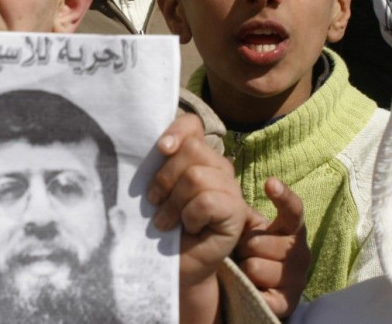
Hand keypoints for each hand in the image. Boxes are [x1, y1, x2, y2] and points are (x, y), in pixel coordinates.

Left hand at [148, 114, 246, 323]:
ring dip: (173, 203)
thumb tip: (156, 145)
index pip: (193, 126)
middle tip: (155, 201)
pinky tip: (188, 228)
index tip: (161, 149)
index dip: (177, 130)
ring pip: (196, 177)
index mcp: (198, 156)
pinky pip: (206, 201)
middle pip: (192, 150)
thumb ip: (157, 162)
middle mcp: (218, 167)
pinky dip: (189, 216)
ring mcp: (231, 189)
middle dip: (165, 178)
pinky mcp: (237, 212)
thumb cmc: (160, 224)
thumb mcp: (154, 188)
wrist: (173, 265)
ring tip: (167, 221)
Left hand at [235, 177, 309, 317]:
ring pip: (255, 267)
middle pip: (259, 243)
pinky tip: (251, 288)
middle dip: (244, 247)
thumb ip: (242, 212)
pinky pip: (262, 294)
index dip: (283, 196)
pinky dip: (251, 290)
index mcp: (291, 230)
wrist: (251, 289)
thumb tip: (227, 190)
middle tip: (243, 253)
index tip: (269, 183)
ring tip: (246, 272)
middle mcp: (300, 253)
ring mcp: (296, 279)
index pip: (293, 210)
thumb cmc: (247, 250)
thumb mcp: (245, 228)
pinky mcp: (287, 303)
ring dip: (244, 269)